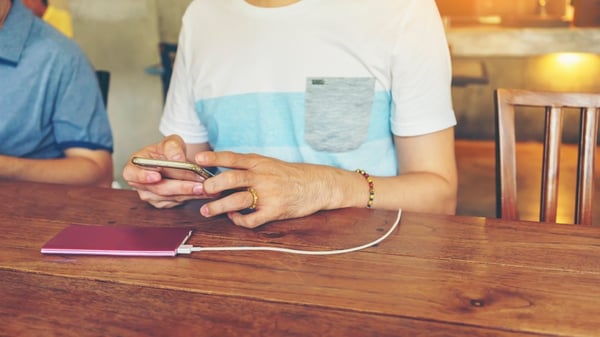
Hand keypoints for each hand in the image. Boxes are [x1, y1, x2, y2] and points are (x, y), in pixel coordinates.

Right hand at [122, 135, 214, 207]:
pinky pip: (179, 201)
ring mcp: (151, 196)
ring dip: (190, 193)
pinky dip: (193, 196)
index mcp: (134, 167)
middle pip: (159, 188)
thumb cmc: (168, 150)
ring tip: (206, 187)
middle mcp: (140, 184)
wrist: (175, 161)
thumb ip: (172, 147)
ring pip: (172, 197)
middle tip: (198, 184)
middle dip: (181, 186)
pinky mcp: (164, 203)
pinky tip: (205, 192)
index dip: (143, 176)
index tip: (157, 177)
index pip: (132, 174)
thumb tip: (177, 158)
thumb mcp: (170, 142)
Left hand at [195, 151, 351, 228]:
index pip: (232, 158)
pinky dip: (239, 220)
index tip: (198, 158)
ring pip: (237, 201)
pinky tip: (235, 218)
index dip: (214, 158)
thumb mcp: (267, 164)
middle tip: (201, 191)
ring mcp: (268, 194)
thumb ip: (246, 167)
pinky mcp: (274, 211)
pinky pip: (251, 219)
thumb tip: (219, 172)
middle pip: (231, 179)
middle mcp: (262, 176)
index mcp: (259, 162)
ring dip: (218, 207)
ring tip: (207, 211)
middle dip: (212, 186)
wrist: (316, 185)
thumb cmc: (288, 175)